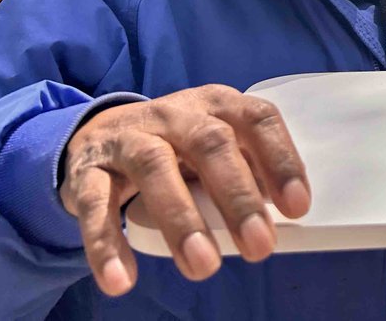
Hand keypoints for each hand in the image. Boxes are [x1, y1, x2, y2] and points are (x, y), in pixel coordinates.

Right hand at [60, 84, 310, 296]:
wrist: (100, 135)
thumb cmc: (177, 147)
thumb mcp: (215, 146)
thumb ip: (247, 168)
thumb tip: (284, 210)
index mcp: (217, 104)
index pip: (257, 120)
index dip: (280, 160)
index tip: (297, 206)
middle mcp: (176, 114)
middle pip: (212, 143)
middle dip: (238, 197)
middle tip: (259, 246)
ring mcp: (130, 138)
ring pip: (155, 168)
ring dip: (182, 220)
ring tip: (203, 267)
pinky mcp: (88, 170)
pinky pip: (96, 204)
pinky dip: (107, 243)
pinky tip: (121, 280)